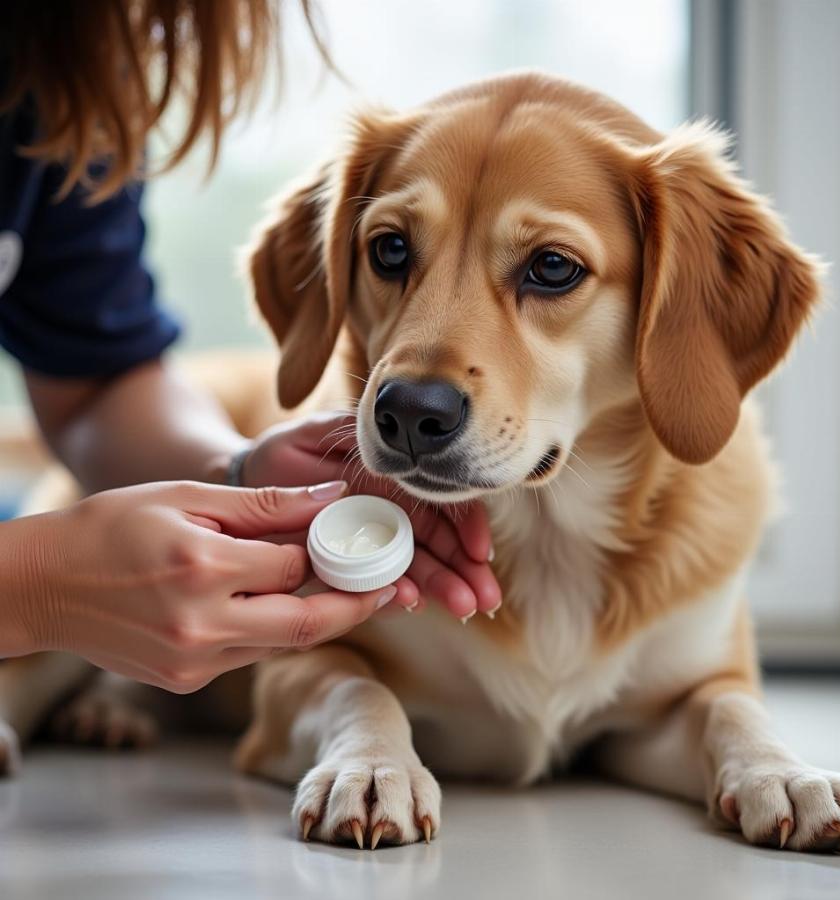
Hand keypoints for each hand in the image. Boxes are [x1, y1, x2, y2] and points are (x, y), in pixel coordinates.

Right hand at [0, 481, 408, 692]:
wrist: (41, 586)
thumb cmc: (111, 527)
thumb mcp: (186, 497)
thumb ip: (264, 504)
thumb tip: (331, 497)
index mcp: (200, 568)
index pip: (294, 566)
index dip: (329, 552)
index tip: (356, 540)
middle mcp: (200, 624)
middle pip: (306, 623)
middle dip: (356, 606)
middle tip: (390, 588)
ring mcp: (192, 661)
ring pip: (281, 644)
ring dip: (319, 619)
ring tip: (349, 593)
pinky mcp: (185, 680)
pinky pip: (250, 655)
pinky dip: (274, 630)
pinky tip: (284, 606)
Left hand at [238, 412, 501, 619]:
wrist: (243, 489)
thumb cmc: (283, 454)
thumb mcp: (316, 433)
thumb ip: (356, 437)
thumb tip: (396, 458)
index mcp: (392, 480)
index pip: (440, 502)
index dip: (465, 524)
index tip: (479, 549)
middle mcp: (390, 513)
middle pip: (438, 542)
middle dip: (465, 570)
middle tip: (486, 598)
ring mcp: (372, 543)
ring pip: (417, 566)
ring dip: (442, 587)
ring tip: (465, 608)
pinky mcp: (350, 569)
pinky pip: (378, 583)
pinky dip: (397, 592)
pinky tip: (411, 602)